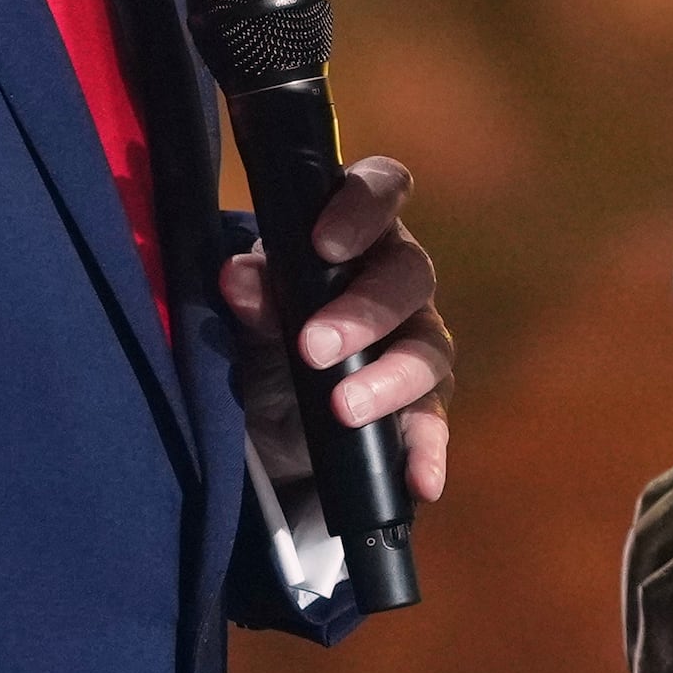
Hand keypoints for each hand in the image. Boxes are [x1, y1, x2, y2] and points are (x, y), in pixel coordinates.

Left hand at [216, 154, 452, 501]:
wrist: (267, 423)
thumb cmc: (266, 339)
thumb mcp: (249, 321)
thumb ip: (252, 297)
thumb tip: (238, 277)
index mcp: (356, 235)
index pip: (382, 190)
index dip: (363, 206)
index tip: (323, 241)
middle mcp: (396, 282)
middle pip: (410, 275)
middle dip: (363, 311)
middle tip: (313, 347)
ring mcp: (416, 345)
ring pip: (428, 350)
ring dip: (388, 380)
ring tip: (343, 410)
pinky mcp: (422, 410)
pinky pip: (433, 426)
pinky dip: (428, 453)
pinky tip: (420, 481)